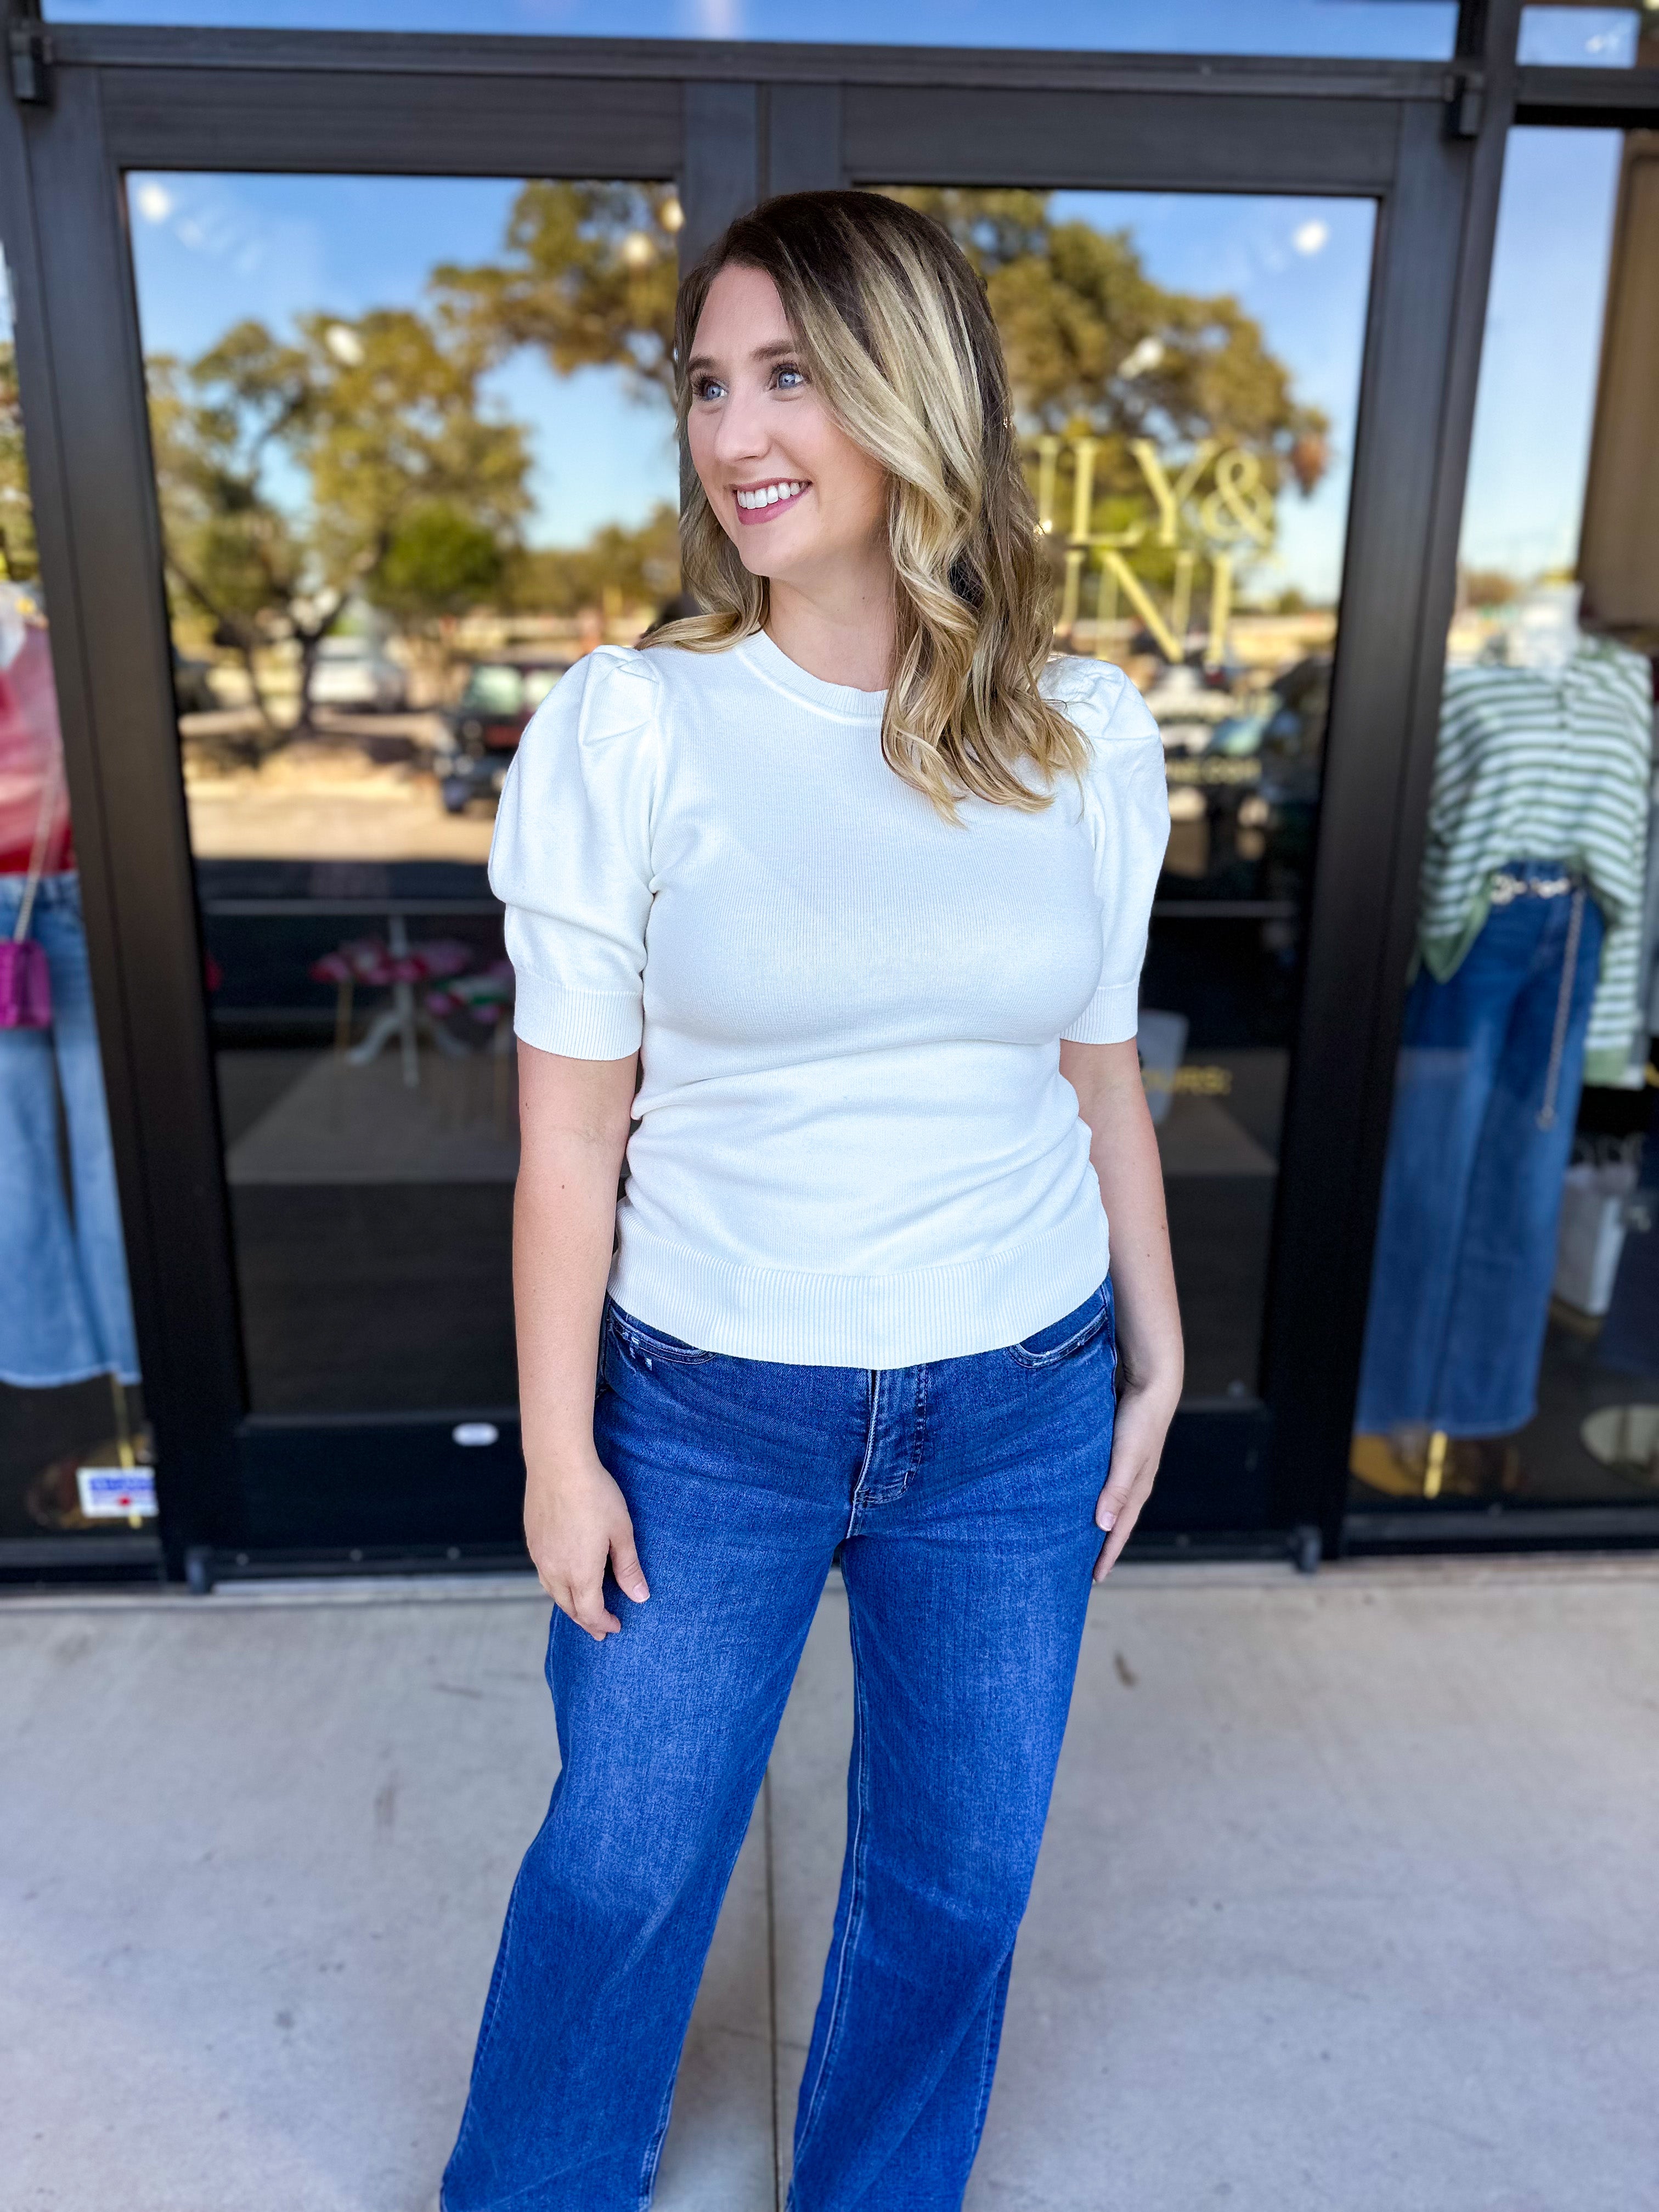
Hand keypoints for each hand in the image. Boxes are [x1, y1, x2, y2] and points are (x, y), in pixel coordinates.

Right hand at [525, 1449, 649, 1640]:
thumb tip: (640, 1597)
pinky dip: (556, 1585)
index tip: (615, 1626)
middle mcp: (555, 1570)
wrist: (559, 1465)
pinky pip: (543, 1574)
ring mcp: (540, 1556)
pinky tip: (564, 1578)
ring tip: (582, 1609)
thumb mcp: (621, 1532)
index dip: (603, 1623)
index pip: (591, 1612)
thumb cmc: (595, 1495)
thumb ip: (628, 1567)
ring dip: (569, 1605)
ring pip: (553, 1592)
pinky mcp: (533, 1541)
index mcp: (580, 1573)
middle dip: (586, 1621)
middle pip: (569, 1607)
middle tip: (599, 1630)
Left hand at [1093, 1372, 1179, 1581]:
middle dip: (1101, 1544)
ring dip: (1096, 1520)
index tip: (1094, 1579)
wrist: (1152, 1383)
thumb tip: (1104, 1527)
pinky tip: (1078, 1494)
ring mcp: (1126, 1467)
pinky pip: (1103, 1481)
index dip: (1107, 1555)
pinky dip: (1093, 1495)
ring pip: (1109, 1502)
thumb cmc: (1139, 1419)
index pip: (1120, 1531)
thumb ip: (1116, 1490)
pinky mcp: (1117, 1450)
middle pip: (1115, 1522)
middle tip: (1081, 1566)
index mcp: (1137, 1489)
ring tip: (1076, 1535)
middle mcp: (1133, 1482)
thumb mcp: (1126, 1457)